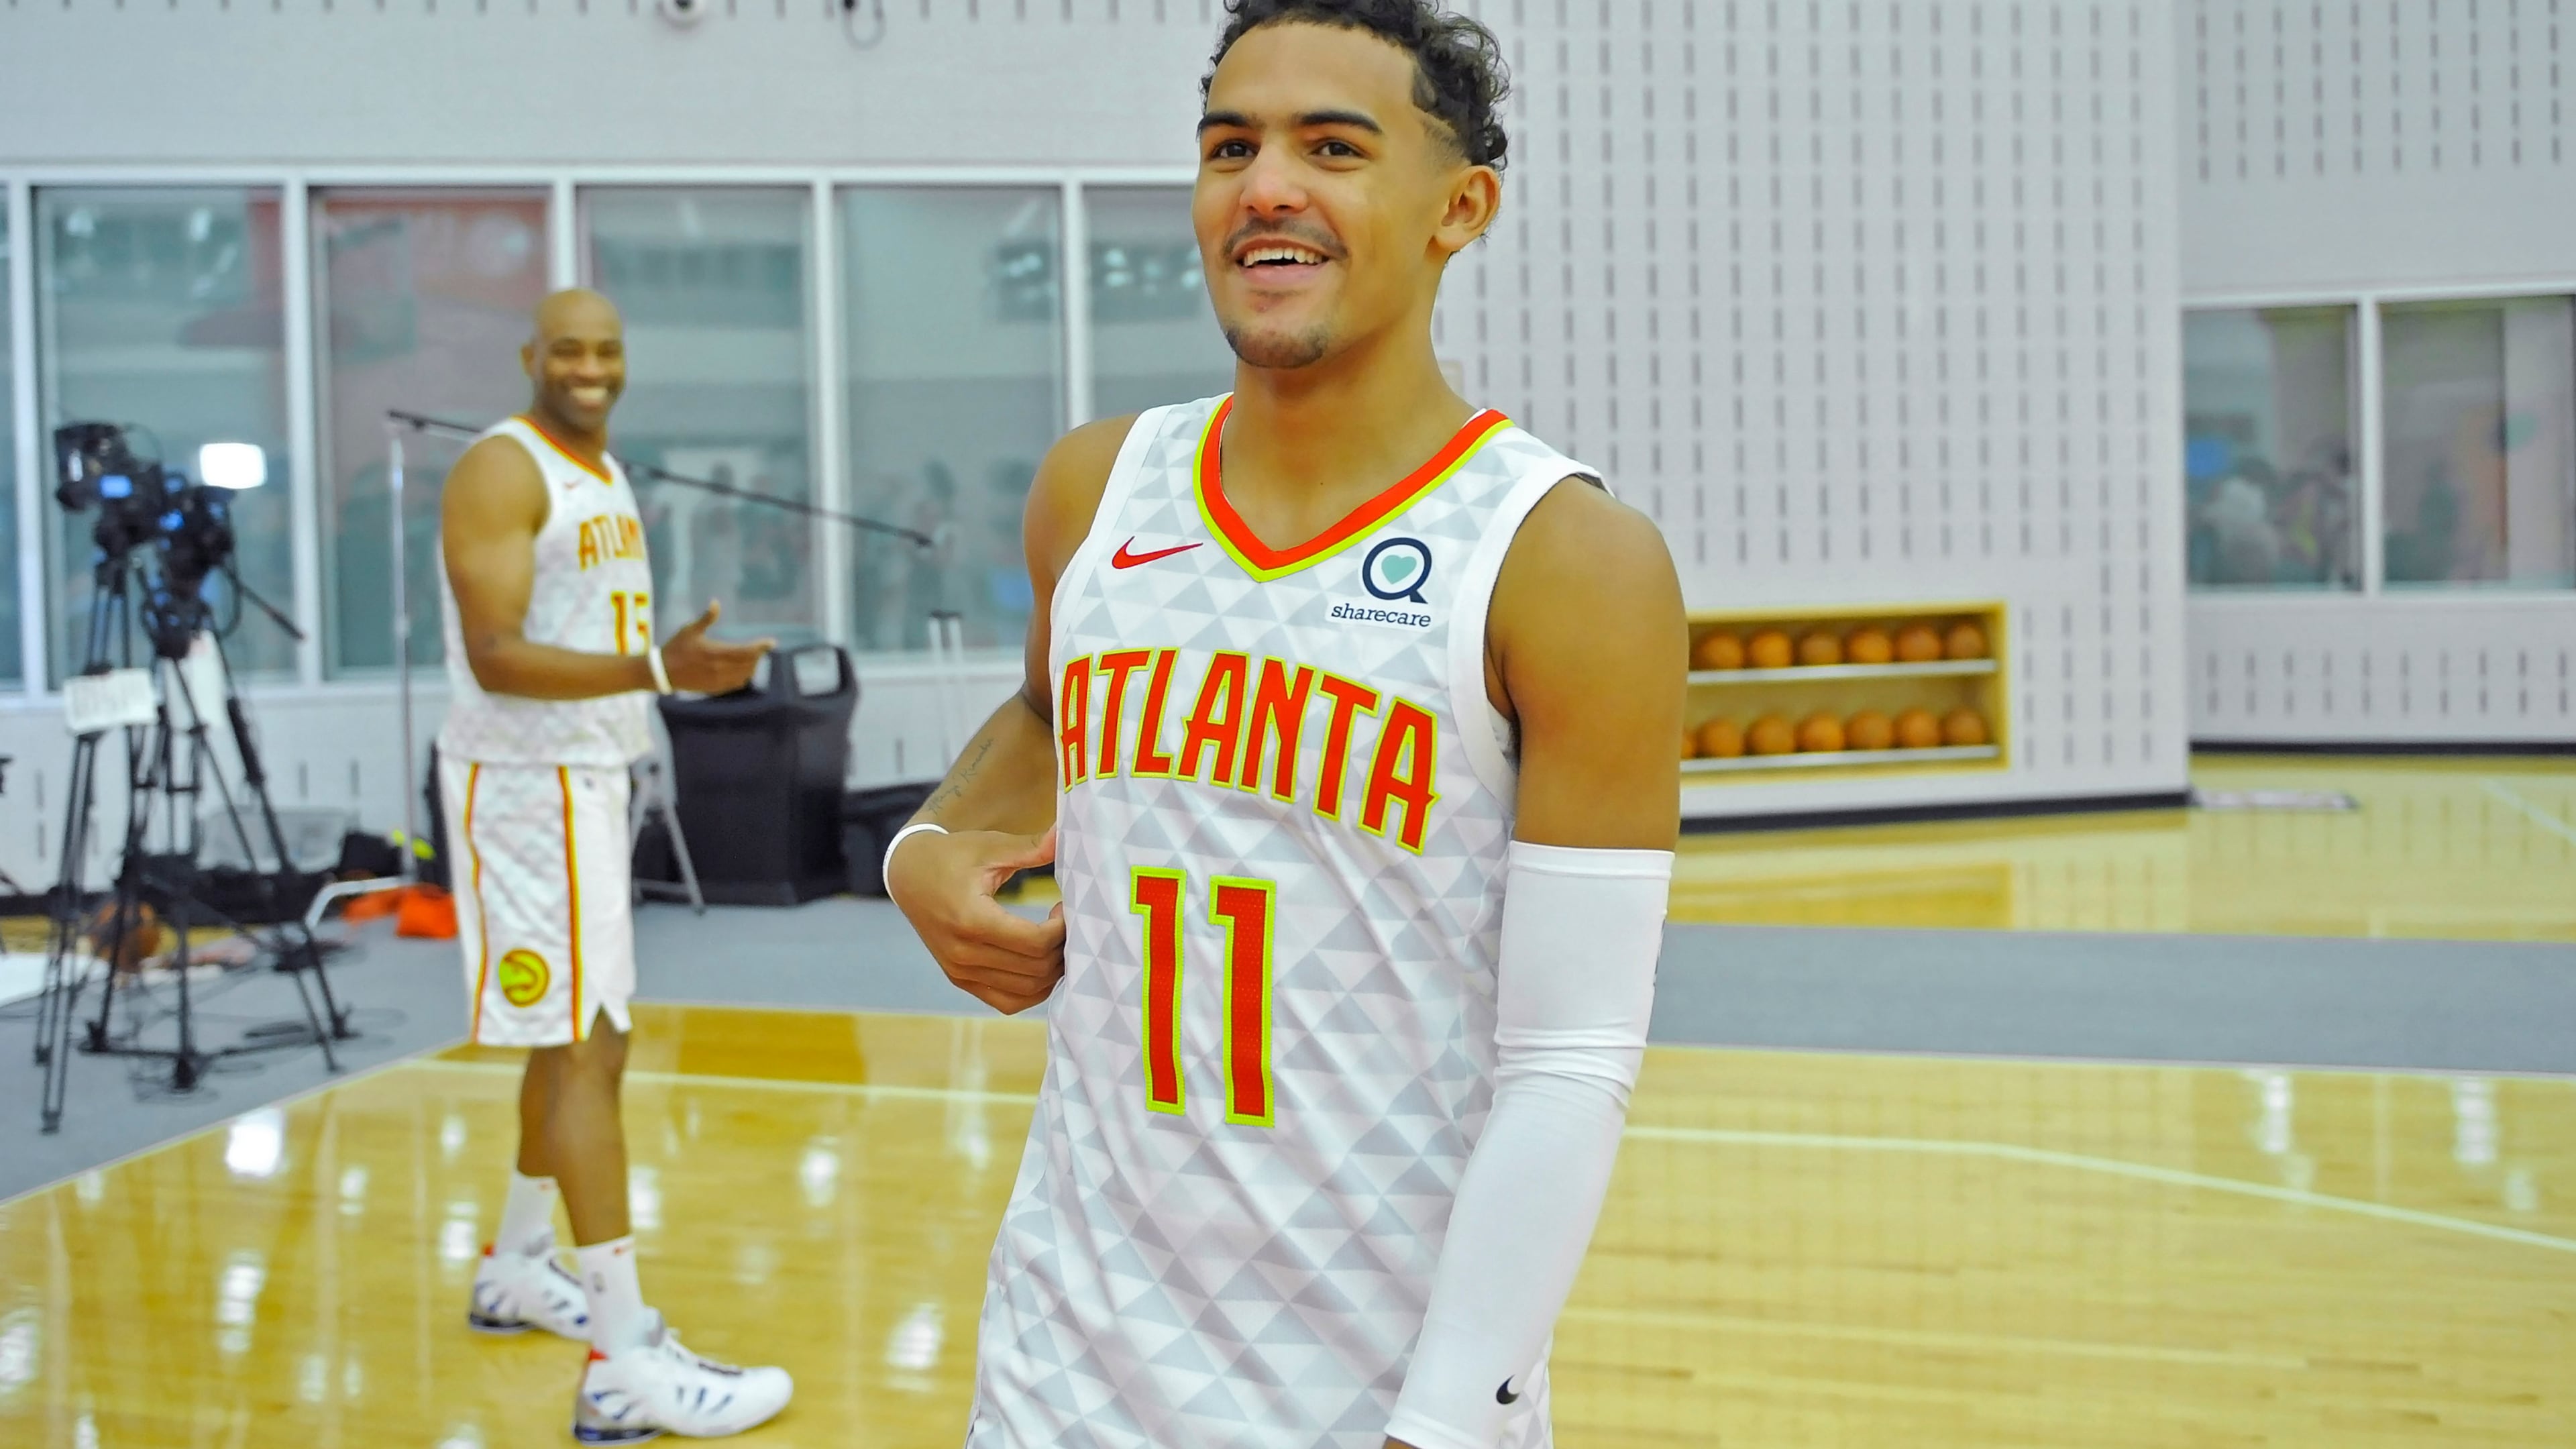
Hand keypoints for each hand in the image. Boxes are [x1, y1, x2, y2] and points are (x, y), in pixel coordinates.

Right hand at [659, 600, 772, 692]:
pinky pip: (735, 684)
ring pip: (744, 675)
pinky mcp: (714, 689)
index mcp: (716, 653)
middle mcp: (720, 669)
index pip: (746, 651)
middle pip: (749, 664)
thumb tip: (715, 602)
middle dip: (757, 656)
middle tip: (761, 648)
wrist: (664, 672)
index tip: (771, 642)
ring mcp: (718, 681)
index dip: (761, 647)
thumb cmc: (676, 648)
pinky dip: (743, 677)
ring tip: (752, 658)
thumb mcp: (690, 630)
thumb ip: (706, 618)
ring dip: (751, 666)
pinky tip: (742, 670)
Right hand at [887, 825, 1065, 1014]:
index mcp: (971, 920)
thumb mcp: (989, 846)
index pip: (1035, 942)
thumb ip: (1029, 847)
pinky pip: (1008, 1002)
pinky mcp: (960, 980)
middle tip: (1065, 924)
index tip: (1065, 907)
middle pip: (1035, 970)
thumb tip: (1063, 833)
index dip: (1061, 929)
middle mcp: (964, 954)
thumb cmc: (952, 856)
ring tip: (1054, 942)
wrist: (908, 876)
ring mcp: (960, 972)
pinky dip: (1032, 989)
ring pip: (1027, 991)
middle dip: (1061, 949)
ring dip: (1051, 972)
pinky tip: (1040, 964)